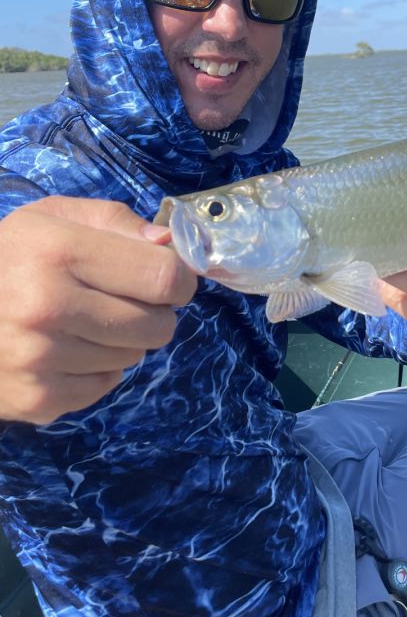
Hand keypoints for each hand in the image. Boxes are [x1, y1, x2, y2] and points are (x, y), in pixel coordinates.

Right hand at [0, 197, 196, 424]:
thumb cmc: (10, 257)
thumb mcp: (53, 218)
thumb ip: (117, 222)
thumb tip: (170, 244)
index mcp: (58, 251)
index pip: (163, 278)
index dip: (179, 278)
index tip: (170, 278)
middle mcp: (47, 306)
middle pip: (159, 326)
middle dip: (155, 312)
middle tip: (125, 300)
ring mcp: (40, 359)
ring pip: (134, 357)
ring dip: (122, 340)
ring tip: (82, 322)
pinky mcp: (37, 399)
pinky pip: (105, 386)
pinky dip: (96, 370)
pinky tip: (64, 350)